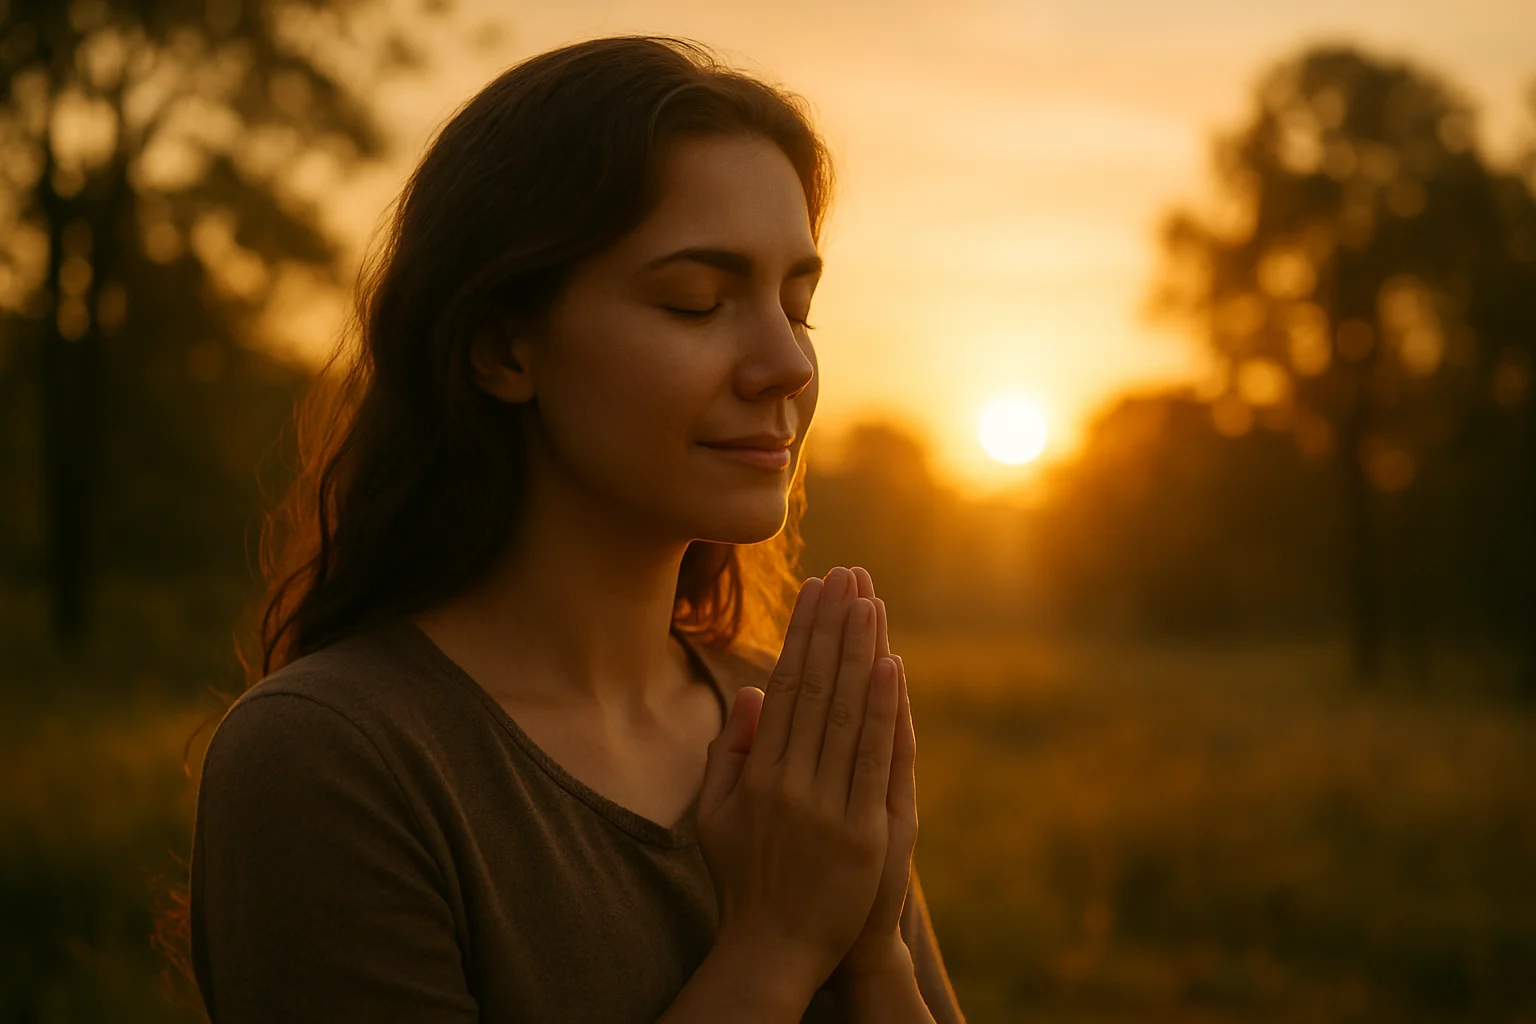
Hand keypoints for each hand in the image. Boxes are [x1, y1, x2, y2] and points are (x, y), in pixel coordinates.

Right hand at [695, 567, 903, 998]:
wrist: (773, 950)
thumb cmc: (742, 878)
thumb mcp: (715, 815)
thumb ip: (729, 752)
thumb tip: (751, 693)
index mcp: (754, 774)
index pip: (784, 687)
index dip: (801, 634)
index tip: (815, 590)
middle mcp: (788, 784)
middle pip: (816, 689)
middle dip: (833, 627)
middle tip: (848, 576)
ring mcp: (826, 808)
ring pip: (846, 714)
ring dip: (861, 653)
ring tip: (872, 602)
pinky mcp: (862, 834)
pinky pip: (873, 759)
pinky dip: (883, 710)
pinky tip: (891, 666)